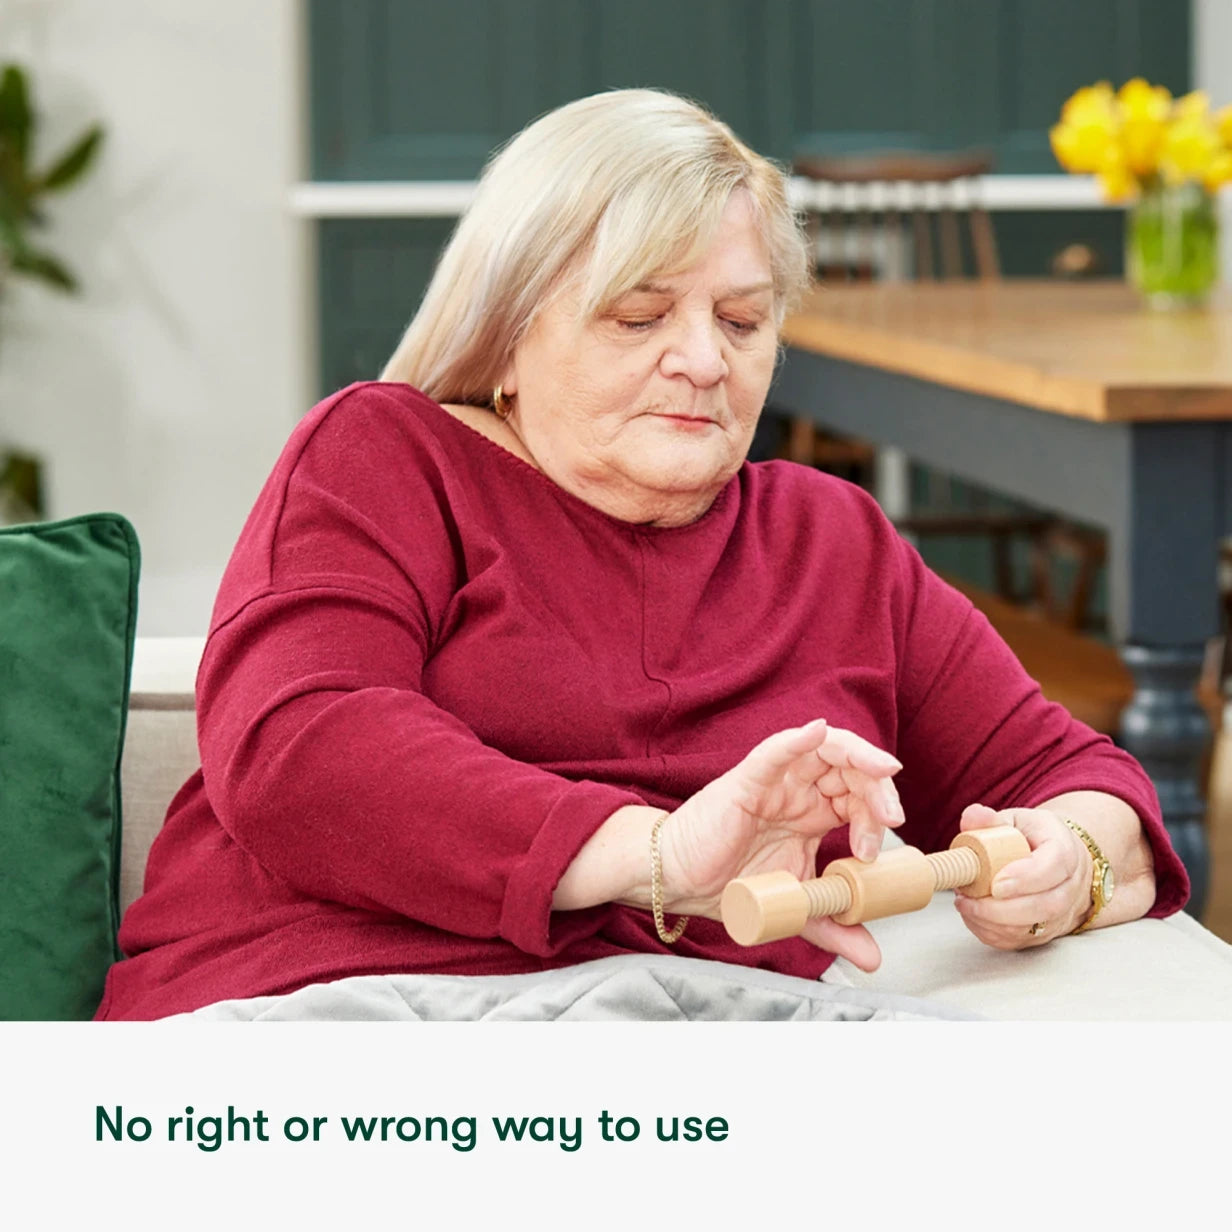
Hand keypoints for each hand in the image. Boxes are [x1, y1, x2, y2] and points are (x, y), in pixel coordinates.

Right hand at [661, 718, 904, 970]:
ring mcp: (775, 781)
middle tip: (891, 818)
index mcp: (813, 812)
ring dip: (859, 757)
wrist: (680, 884)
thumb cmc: (728, 884)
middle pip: (851, 769)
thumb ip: (834, 925)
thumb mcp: (796, 909)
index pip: (859, 797)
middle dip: (879, 788)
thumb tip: (872, 958)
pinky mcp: (747, 780)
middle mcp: (798, 790)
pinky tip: (818, 732)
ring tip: (882, 774)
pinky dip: (798, 738)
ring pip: (824, 750)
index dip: (876, 817)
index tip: (873, 856)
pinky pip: (775, 751)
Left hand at [952, 803, 1092, 946]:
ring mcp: (1061, 914)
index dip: (1025, 878)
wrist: (1058, 863)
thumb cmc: (1033, 839)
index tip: (995, 883)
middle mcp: (1070, 887)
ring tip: (965, 904)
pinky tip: (972, 916)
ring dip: (992, 922)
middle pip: (1045, 905)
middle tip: (969, 899)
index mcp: (1065, 851)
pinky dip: (992, 934)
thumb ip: (991, 821)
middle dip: (1002, 908)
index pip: (1053, 867)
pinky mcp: (1046, 933)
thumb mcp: (1016, 821)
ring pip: (1033, 929)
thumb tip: (973, 816)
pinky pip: (1020, 941)